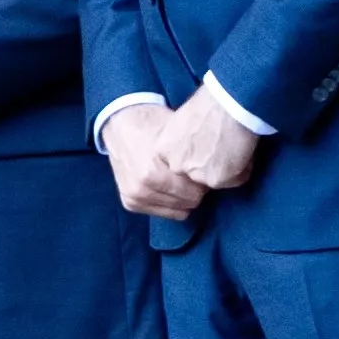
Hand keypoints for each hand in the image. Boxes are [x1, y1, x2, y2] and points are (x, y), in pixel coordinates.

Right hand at [100, 106, 206, 220]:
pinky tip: (169, 186)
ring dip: (183, 197)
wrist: (120, 124)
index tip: (204, 170)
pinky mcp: (130, 203)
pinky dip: (170, 202)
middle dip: (195, 190)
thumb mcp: (177, 133)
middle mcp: (141, 189)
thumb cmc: (153, 125)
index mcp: (152, 173)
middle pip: (189, 202)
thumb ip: (195, 155)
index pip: (196, 192)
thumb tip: (218, 169)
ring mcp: (134, 197)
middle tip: (194, 175)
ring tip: (182, 180)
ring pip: (178, 211)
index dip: (204, 179)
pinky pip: (163, 213)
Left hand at [161, 82, 269, 193]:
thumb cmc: (210, 103)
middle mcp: (176, 166)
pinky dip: (243, 167)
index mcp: (163, 149)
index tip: (207, 143)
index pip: (178, 165)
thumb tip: (195, 148)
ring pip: (216, 179)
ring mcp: (195, 175)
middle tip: (223, 145)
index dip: (197, 155)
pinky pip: (235, 179)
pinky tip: (242, 147)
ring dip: (228, 167)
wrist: (228, 103)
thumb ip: (182, 140)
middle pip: (195, 176)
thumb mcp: (182, 121)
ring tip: (234, 143)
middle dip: (210, 166)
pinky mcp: (216, 180)